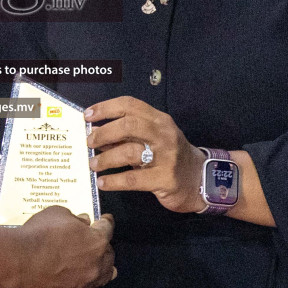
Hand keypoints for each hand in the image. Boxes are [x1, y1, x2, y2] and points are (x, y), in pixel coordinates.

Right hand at [7, 207, 115, 287]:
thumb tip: (83, 222)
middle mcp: (94, 269)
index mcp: (96, 243)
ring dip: (101, 277)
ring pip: (98, 284)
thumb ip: (73, 219)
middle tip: (104, 249)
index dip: (105, 223)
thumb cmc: (38, 233)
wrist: (17, 262)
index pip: (106, 230)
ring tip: (106, 274)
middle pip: (108, 260)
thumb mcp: (57, 214)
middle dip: (106, 252)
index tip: (105, 220)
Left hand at [85, 96, 205, 213]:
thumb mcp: (152, 139)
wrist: (200, 180)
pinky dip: (114, 180)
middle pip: (129, 125)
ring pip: (129, 152)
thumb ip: (126, 135)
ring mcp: (166, 156)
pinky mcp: (165, 179)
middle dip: (104, 133)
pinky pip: (133, 179)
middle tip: (89, 142)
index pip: (130, 105)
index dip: (106, 108)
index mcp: (159, 119)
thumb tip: (95, 133)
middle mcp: (164, 134)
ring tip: (93, 164)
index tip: (87, 116)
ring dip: (105, 158)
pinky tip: (102, 182)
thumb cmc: (170, 156)